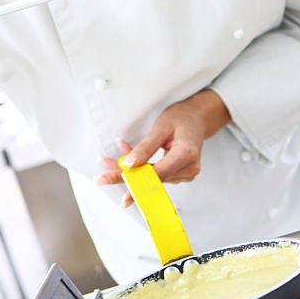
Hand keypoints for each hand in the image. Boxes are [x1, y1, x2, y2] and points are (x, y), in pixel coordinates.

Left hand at [94, 90, 230, 207]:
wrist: (198, 118)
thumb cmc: (183, 118)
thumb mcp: (161, 127)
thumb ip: (145, 147)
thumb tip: (128, 165)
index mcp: (186, 155)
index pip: (156, 174)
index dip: (133, 179)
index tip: (113, 180)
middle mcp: (188, 168)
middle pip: (150, 180)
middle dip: (125, 176)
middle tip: (101, 178)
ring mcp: (185, 174)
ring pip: (150, 178)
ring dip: (130, 171)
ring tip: (108, 161)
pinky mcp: (178, 175)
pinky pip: (155, 175)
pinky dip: (139, 169)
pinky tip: (124, 160)